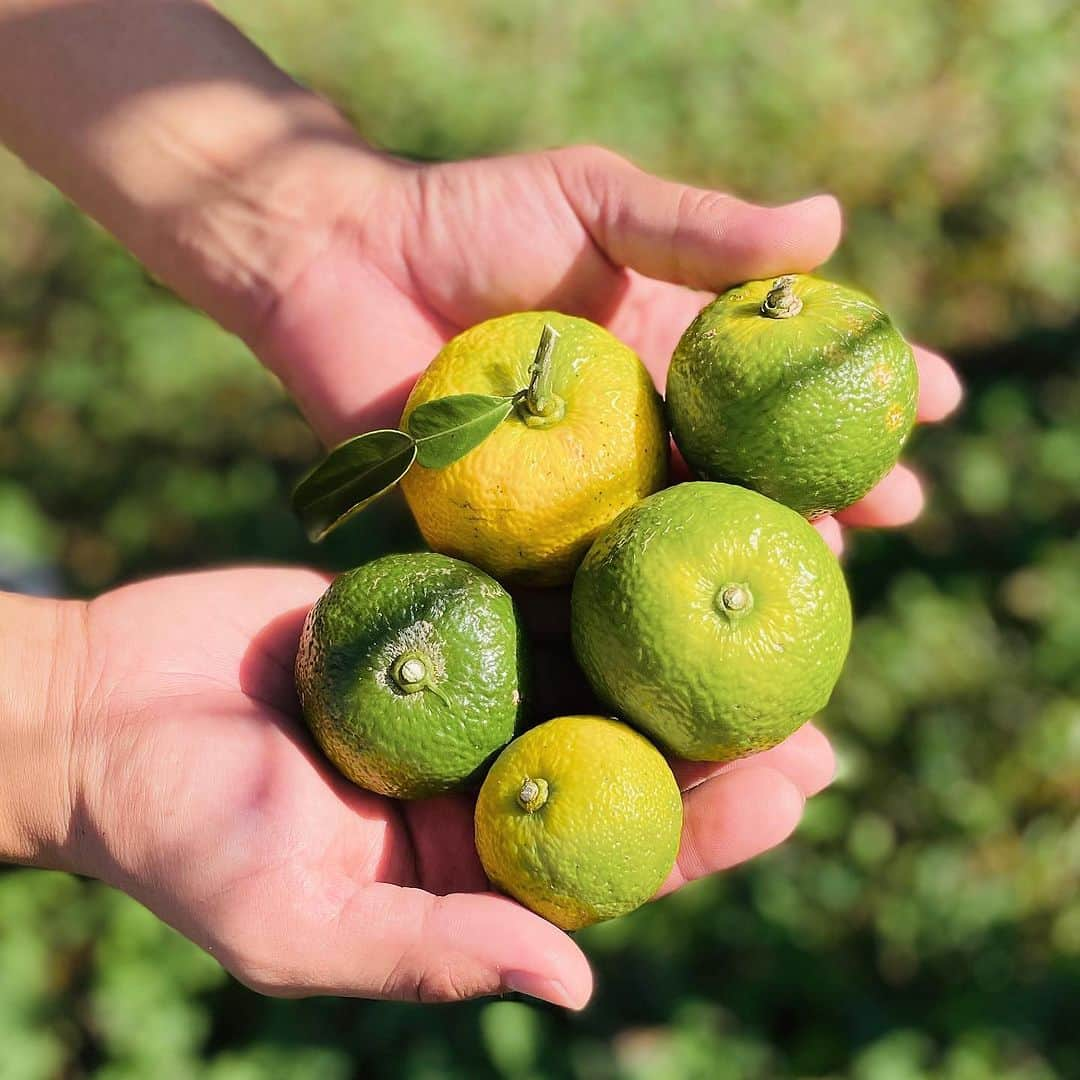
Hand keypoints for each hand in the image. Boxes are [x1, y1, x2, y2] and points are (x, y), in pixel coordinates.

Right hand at [68, 567, 835, 1007]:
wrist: (102, 708)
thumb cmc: (177, 829)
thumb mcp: (295, 920)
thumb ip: (433, 951)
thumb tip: (576, 988)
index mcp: (473, 861)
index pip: (615, 853)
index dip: (709, 826)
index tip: (792, 786)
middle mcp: (487, 770)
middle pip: (627, 753)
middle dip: (720, 730)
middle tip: (817, 697)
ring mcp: (467, 683)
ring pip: (593, 662)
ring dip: (670, 638)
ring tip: (763, 594)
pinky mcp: (440, 610)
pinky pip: (527, 586)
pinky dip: (589, 565)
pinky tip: (655, 529)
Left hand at [249, 146, 962, 552]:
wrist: (337, 263)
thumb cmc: (465, 220)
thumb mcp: (594, 202)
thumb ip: (700, 226)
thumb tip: (832, 222)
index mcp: (664, 358)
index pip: (778, 382)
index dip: (857, 387)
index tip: (935, 403)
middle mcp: (633, 433)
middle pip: (744, 474)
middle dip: (826, 488)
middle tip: (896, 509)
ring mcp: (577, 492)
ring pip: (675, 544)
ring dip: (743, 569)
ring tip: (822, 586)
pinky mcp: (512, 536)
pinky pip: (576, 585)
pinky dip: (628, 618)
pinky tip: (684, 645)